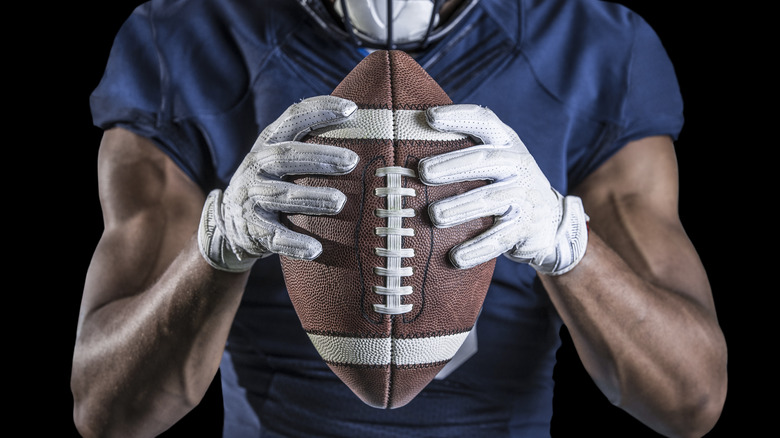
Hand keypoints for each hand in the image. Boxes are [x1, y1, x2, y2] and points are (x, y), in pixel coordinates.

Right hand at [198, 96, 359, 271]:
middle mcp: (257, 165)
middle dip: (319, 157)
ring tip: (340, 202)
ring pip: (280, 195)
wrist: (231, 225)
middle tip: (352, 161)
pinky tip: (315, 249)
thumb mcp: (283, 160)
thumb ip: (311, 145)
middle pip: (286, 156)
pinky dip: (294, 242)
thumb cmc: (274, 184)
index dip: (320, 111)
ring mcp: (250, 197)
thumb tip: (369, 129)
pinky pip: (274, 236)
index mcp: (269, 142)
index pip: (293, 119)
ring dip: (311, 198)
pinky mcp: (251, 228)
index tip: (351, 109)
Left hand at [417, 105, 587, 274]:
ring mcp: (525, 196)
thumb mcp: (493, 160)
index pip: (484, 122)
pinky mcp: (527, 227)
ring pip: (491, 200)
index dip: (458, 117)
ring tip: (434, 216)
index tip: (429, 117)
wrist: (551, 221)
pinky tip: (455, 258)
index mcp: (505, 142)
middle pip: (485, 160)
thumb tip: (403, 134)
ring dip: (461, 207)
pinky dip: (478, 249)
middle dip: (453, 165)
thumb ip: (462, 149)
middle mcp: (518, 164)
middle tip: (423, 172)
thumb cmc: (504, 184)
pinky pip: (500, 238)